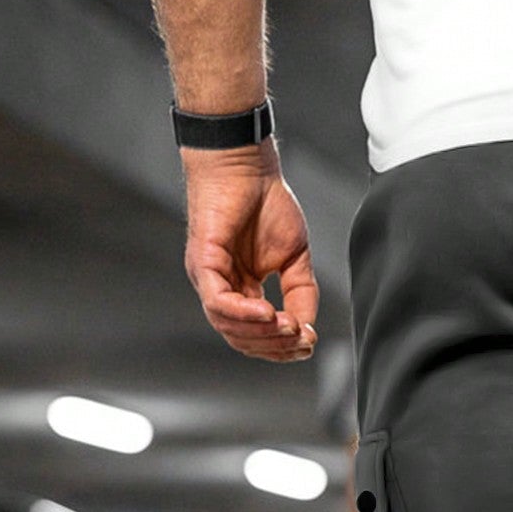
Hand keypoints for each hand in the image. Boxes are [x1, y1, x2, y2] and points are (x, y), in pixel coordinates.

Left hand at [181, 143, 318, 361]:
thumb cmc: (265, 201)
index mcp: (241, 290)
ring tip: (289, 327)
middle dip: (275, 346)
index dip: (283, 347)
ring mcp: (208, 277)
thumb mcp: (295, 258)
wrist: (245, 163)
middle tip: (302, 340)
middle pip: (241, 339)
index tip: (309, 342)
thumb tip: (306, 327)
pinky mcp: (203, 262)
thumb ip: (301, 293)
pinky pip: (218, 303)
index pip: (256, 335)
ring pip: (228, 327)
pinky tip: (269, 313)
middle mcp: (220, 288)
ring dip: (262, 334)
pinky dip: (244, 314)